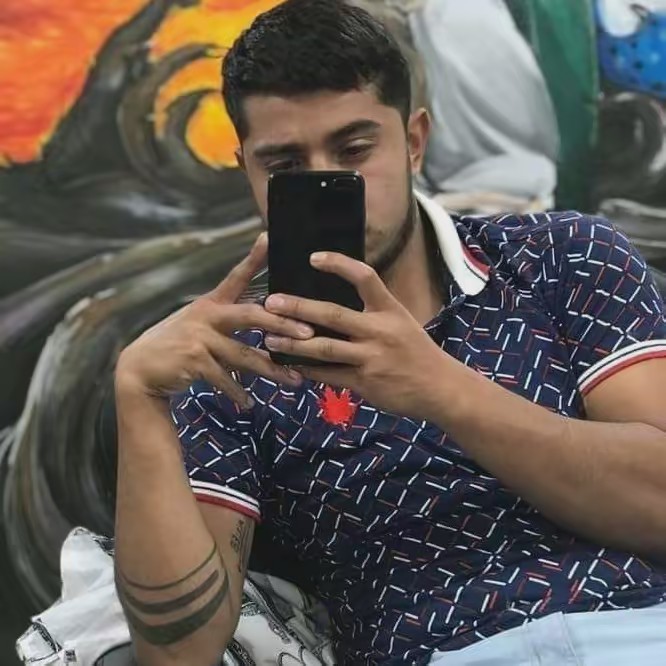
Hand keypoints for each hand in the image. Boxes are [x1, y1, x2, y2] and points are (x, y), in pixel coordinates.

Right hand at [115, 233, 312, 407]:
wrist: (140, 369)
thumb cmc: (176, 344)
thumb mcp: (198, 324)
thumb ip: (226, 320)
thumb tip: (264, 321)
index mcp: (211, 303)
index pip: (236, 276)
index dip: (253, 257)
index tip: (269, 238)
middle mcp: (207, 316)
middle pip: (252, 315)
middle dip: (283, 325)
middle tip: (308, 333)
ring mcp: (200, 338)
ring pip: (246, 355)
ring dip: (272, 370)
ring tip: (294, 380)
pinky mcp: (194, 360)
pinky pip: (225, 378)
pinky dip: (238, 392)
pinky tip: (249, 403)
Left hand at [262, 252, 450, 421]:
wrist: (441, 389)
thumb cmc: (417, 352)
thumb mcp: (402, 323)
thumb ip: (373, 312)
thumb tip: (336, 304)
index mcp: (390, 310)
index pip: (364, 277)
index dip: (339, 264)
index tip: (313, 257)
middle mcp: (380, 331)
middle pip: (333, 315)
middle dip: (299, 308)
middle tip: (271, 302)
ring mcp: (372, 358)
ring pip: (324, 348)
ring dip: (293, 344)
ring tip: (270, 340)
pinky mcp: (365, 382)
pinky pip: (329, 375)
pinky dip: (308, 369)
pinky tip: (290, 365)